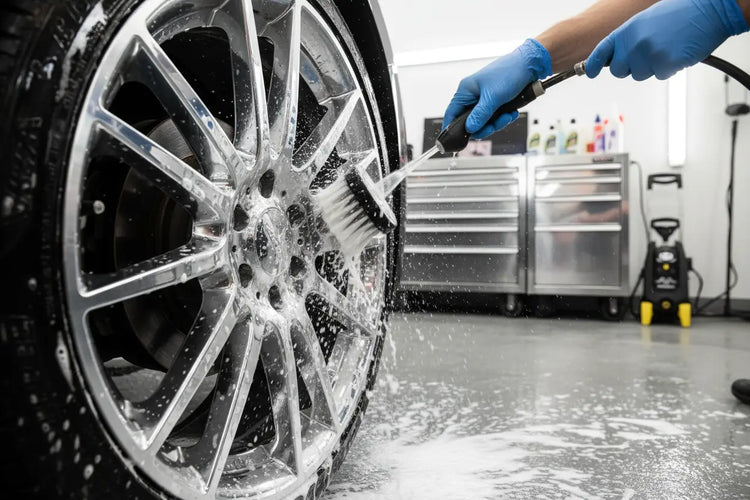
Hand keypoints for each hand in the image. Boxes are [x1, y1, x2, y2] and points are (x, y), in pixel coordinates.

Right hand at [443, 39, 551, 138]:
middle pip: (469, 121)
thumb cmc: (509, 72)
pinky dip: (503, 117)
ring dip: (496, 122)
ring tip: (506, 116)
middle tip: (493, 126)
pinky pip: (494, 117)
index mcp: (466, 90)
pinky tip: (511, 112)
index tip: (456, 139)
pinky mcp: (495, 101)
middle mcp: (473, 95)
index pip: (451, 113)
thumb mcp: (493, 98)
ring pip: (484, 121)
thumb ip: (480, 115)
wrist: (530, 65)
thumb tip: (470, 128)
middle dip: (483, 126)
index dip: (452, 127)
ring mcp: (484, 99)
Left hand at [586, 0, 748, 80]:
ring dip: (651, 66)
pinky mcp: (665, 66)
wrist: (710, 10)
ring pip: (640, 74)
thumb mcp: (646, 20)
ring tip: (666, 47)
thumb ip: (630, 38)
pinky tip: (677, 52)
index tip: (588, 72)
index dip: (592, 64)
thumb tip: (619, 54)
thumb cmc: (681, 13)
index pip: (602, 51)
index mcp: (627, 31)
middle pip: (619, 70)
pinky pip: (660, 75)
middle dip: (630, 66)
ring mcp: (649, 56)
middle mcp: (634, 44)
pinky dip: (668, 67)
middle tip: (647, 53)